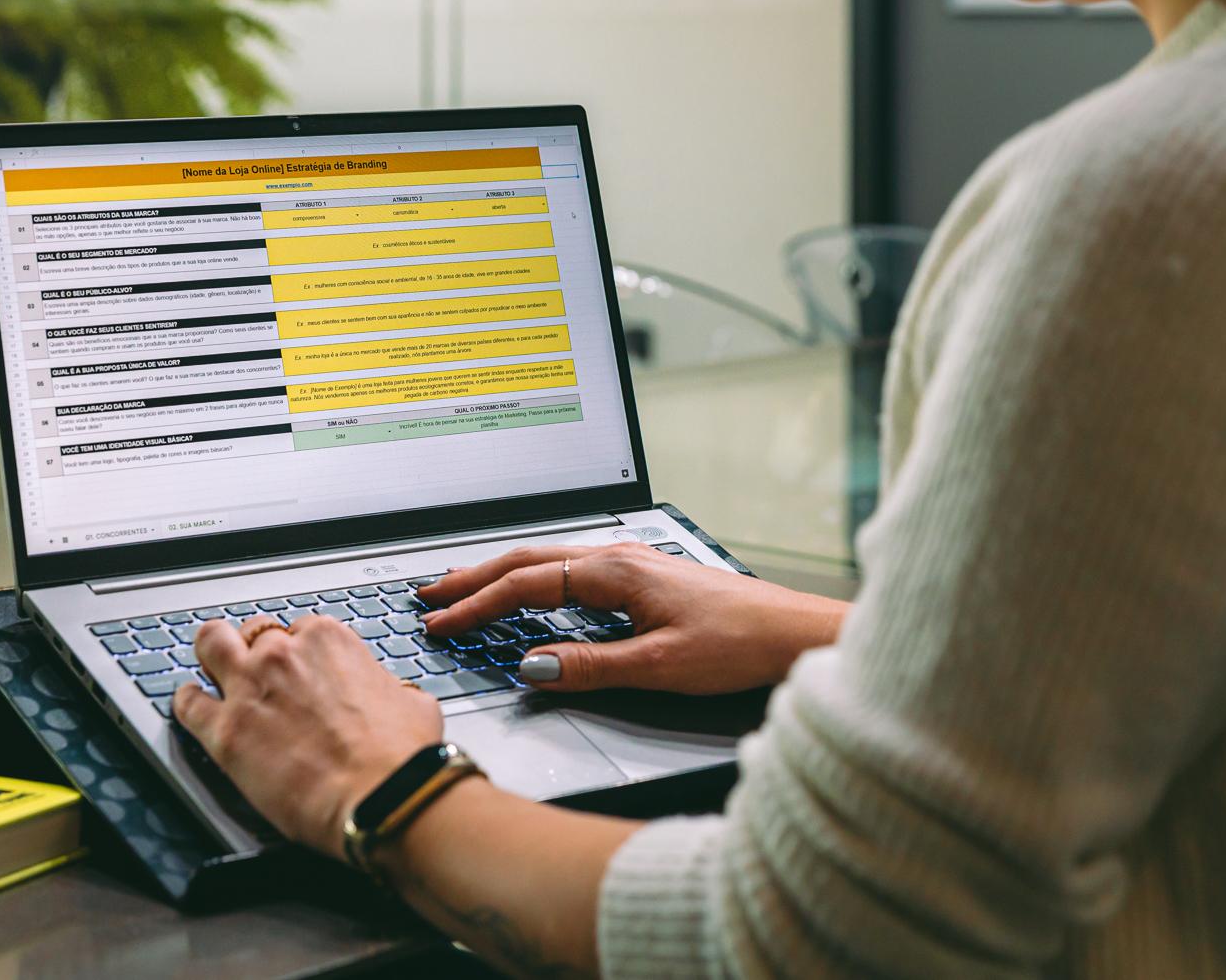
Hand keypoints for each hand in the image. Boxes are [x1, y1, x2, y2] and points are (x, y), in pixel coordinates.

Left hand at [174, 615, 442, 856]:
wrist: (383, 798)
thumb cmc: (401, 757)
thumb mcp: (411, 702)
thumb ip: (386, 688)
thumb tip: (390, 696)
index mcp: (330, 641)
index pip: (300, 630)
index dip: (299, 653)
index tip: (300, 672)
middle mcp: (284, 654)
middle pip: (253, 632)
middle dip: (254, 649)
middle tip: (259, 672)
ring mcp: (249, 688)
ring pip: (210, 644)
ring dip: (211, 654)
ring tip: (212, 669)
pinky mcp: (224, 731)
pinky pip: (187, 702)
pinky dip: (186, 702)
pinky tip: (191, 705)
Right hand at [420, 542, 848, 694]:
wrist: (795, 634)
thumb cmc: (740, 645)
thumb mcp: (658, 666)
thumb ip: (589, 667)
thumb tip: (530, 666)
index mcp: (614, 571)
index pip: (525, 585)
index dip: (476, 606)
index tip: (440, 624)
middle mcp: (620, 558)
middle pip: (528, 560)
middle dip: (473, 578)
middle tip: (429, 596)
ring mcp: (633, 564)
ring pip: (549, 562)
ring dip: (501, 576)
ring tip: (463, 589)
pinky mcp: (646, 578)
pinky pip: (571, 571)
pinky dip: (534, 580)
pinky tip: (530, 595)